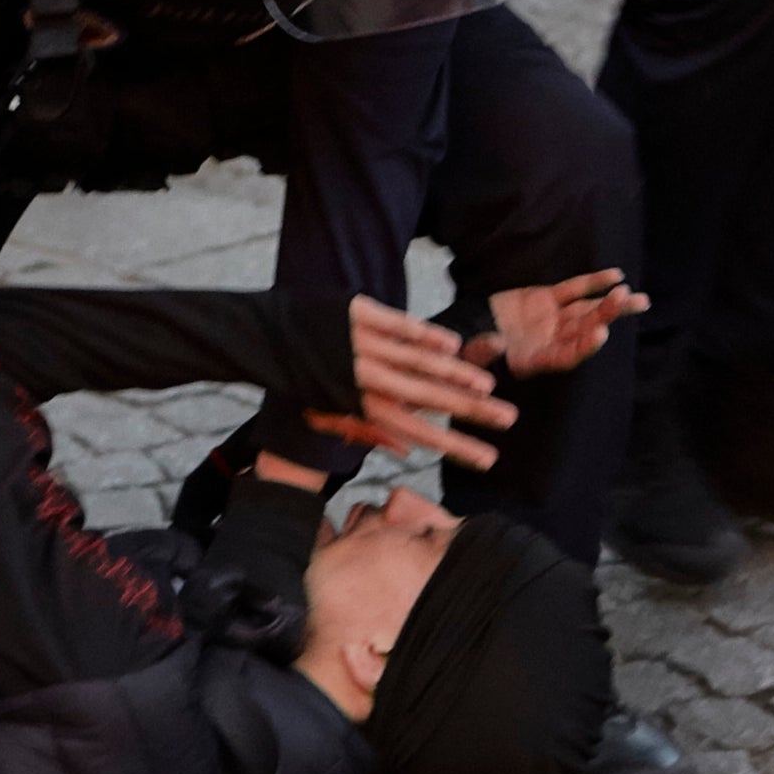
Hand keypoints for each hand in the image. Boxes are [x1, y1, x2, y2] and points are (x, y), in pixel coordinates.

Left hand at [299, 295, 514, 473]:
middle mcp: (363, 379)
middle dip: (471, 412)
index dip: (455, 446)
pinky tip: (454, 345)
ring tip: (490, 386)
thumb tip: (407, 450)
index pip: (418, 432)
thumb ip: (368, 432)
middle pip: (427, 401)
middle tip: (509, 420)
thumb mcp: (327, 414)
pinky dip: (426, 335)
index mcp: (359, 406)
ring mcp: (361, 345)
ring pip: (418, 363)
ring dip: (456, 374)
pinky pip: (398, 326)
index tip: (490, 459)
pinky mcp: (356, 315)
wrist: (264, 338)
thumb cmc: (301, 380)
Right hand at [469, 268, 648, 380]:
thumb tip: (493, 343)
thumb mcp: (474, 352)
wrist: (467, 329)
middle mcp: (550, 340)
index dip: (585, 346)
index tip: (601, 334)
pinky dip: (593, 283)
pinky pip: (573, 290)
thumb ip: (486, 348)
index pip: (566, 355)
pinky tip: (616, 276)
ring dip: (611, 304)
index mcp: (536, 359)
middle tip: (630, 302)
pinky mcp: (547, 299)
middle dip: (607, 316)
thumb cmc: (469, 347)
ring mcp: (552, 319)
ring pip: (586, 310)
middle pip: (584, 329)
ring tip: (639, 300)